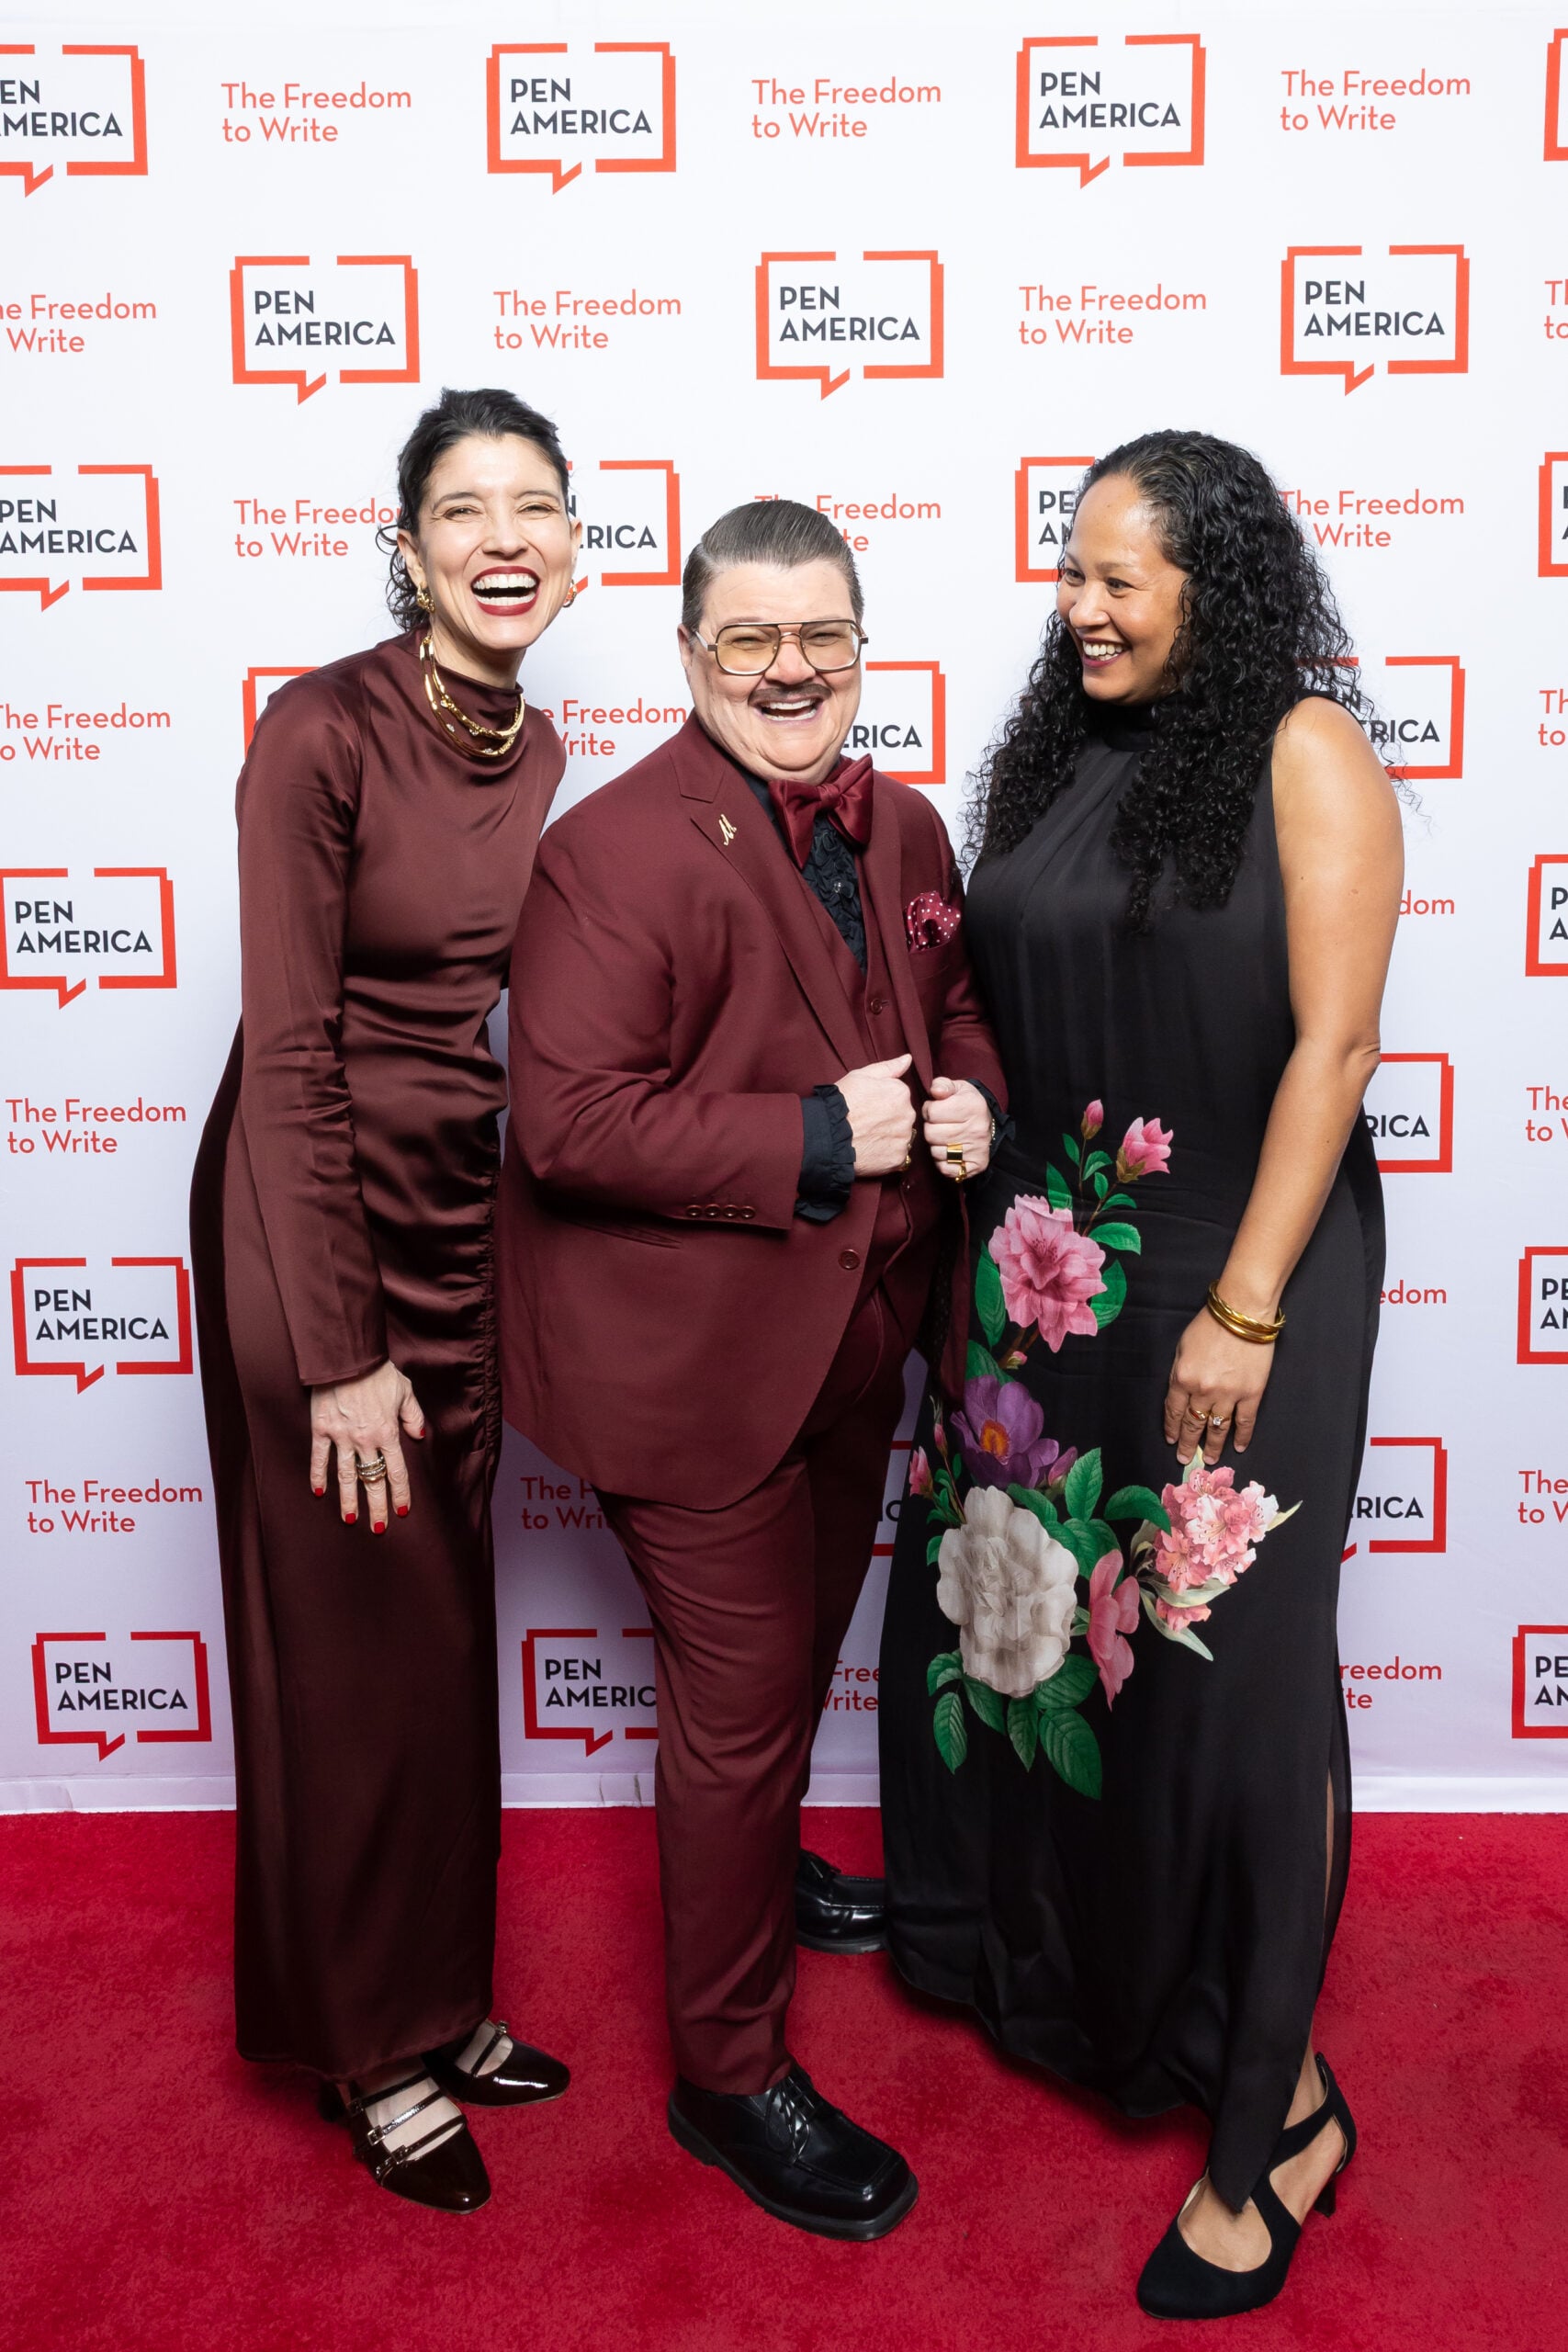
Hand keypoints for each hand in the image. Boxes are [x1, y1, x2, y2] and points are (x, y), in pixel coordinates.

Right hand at [309, 1359, 425, 1533]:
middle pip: (372, 1480)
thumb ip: (413, 1416)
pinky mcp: (321, 1429)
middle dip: (376, 1507)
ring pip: (346, 1476)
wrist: (347, 1357)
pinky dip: (317, 1476)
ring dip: (348, 1500)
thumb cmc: (378, 1372)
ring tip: (351, 1519)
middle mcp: (365, 1440)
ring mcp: (341, 1437)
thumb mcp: (404, 1391)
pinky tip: (318, 1492)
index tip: (402, 1512)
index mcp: (388, 1432)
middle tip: (378, 1528)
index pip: (397, 1471)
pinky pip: (319, 1458)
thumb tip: (419, 1436)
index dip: (400, 1494)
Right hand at [837, 1053, 915, 1176]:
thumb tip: (908, 1058)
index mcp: (901, 1092)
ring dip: (889, 1137)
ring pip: (901, 1136)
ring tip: (868, 1138)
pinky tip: (871, 1151)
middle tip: (867, 1124)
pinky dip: (886, 1154)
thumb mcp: (861, 1075)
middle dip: (889, 1120)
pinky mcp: (898, 1158)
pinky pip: (897, 1155)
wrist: (829, 1135)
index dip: (883, 1101)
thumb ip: (889, 1067)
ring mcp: (904, 1138)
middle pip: (903, 1117)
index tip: (869, 1107)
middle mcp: (908, 1114)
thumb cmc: (841, 1103)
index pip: (900, 1096)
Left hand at [922, 1077, 991, 1182]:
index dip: (929, 1110)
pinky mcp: (975, 1166)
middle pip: (931, 1133)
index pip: (931, 1112)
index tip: (936, 1110)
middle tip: (939, 1124)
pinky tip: (948, 1151)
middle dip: (931, 1128)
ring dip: (935, 1145)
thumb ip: (942, 1084)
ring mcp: (977, 1149)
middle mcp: (976, 1129)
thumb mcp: (957, 1088)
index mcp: (972, 1106)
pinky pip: (945, 1168)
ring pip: (936, 1152)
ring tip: (944, 1137)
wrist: (988, 1123)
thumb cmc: (967, 1104)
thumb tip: (936, 1091)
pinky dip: (942, 1162)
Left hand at [1163, 1309, 1275, 1464]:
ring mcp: (1229, 1395)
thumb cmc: (1210, 1324)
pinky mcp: (1252, 1394)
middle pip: (1194, 1424)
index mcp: (1182, 1378)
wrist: (1243, 1313)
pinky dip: (1242, 1436)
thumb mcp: (1182, 1346)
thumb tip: (1181, 1394)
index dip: (1172, 1428)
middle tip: (1186, 1459)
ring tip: (1211, 1460)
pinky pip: (1245, 1422)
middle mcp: (1203, 1392)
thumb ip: (1179, 1372)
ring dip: (1213, 1446)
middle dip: (1188, 1444)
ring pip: (1218, 1428)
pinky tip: (1239, 1447)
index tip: (1172, 1440)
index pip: (1174, 1411)